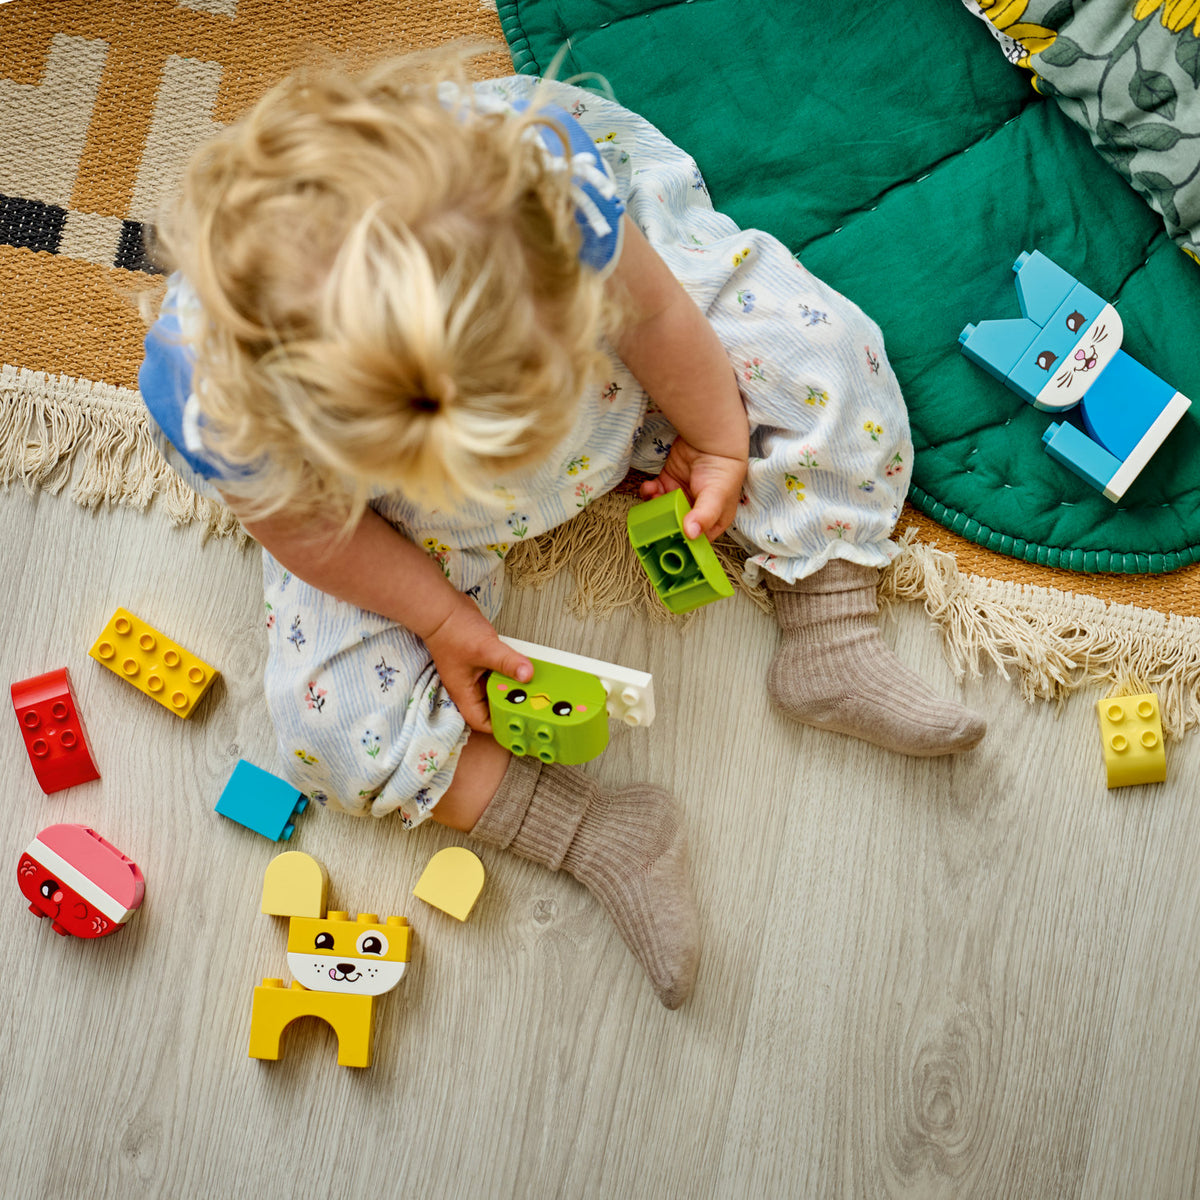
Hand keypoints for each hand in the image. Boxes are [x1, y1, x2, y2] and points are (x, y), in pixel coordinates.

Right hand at [422, 595, 532, 733]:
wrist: (443, 609)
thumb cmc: (452, 630)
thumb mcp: (485, 648)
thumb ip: (508, 662)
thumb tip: (527, 675)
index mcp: (464, 692)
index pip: (481, 722)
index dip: (499, 727)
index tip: (519, 724)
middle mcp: (468, 686)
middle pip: (492, 707)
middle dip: (510, 706)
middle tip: (532, 705)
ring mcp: (474, 674)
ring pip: (496, 689)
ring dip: (511, 688)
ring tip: (532, 689)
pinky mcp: (481, 661)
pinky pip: (498, 673)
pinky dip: (510, 673)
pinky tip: (523, 669)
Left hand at [639, 437, 747, 540]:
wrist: (712, 438)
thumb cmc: (724, 469)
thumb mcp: (716, 497)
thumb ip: (704, 516)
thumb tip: (690, 534)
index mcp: (712, 520)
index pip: (695, 541)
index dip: (682, 545)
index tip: (668, 545)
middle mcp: (695, 511)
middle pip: (674, 527)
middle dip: (662, 526)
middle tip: (654, 523)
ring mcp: (680, 497)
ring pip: (661, 511)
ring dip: (653, 509)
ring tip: (653, 500)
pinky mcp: (668, 483)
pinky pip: (654, 494)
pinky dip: (648, 492)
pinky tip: (650, 487)